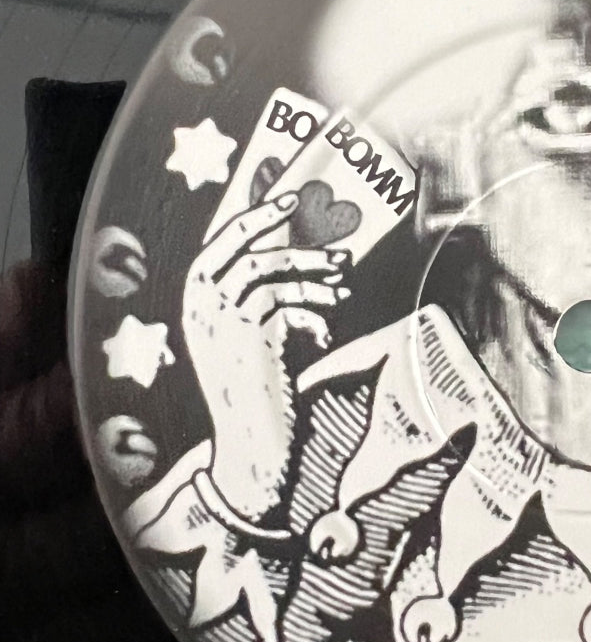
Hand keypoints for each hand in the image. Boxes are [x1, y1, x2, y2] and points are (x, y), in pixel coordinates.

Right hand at [182, 194, 348, 519]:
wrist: (252, 445)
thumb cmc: (258, 392)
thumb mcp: (254, 339)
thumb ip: (267, 302)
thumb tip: (306, 262)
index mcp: (195, 301)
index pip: (219, 243)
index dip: (252, 215)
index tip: (282, 195)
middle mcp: (200, 305)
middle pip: (242, 244)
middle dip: (279, 224)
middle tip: (311, 209)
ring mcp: (220, 318)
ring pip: (272, 269)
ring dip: (313, 269)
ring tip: (344, 275)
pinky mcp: (249, 335)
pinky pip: (289, 302)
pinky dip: (313, 313)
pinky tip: (324, 334)